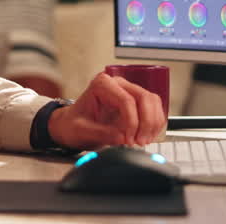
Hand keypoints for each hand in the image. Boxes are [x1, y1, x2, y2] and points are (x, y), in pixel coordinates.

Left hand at [47, 72, 166, 148]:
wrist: (71, 126)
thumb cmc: (73, 124)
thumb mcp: (81, 131)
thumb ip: (102, 133)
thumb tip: (123, 138)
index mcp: (101, 84)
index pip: (126, 100)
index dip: (132, 122)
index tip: (129, 140)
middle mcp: (117, 83)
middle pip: (144, 98)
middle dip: (146, 122)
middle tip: (140, 142)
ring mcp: (128, 90)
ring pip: (152, 101)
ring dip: (153, 123)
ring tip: (143, 141)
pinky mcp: (135, 101)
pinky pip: (153, 108)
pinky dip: (154, 123)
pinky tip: (147, 136)